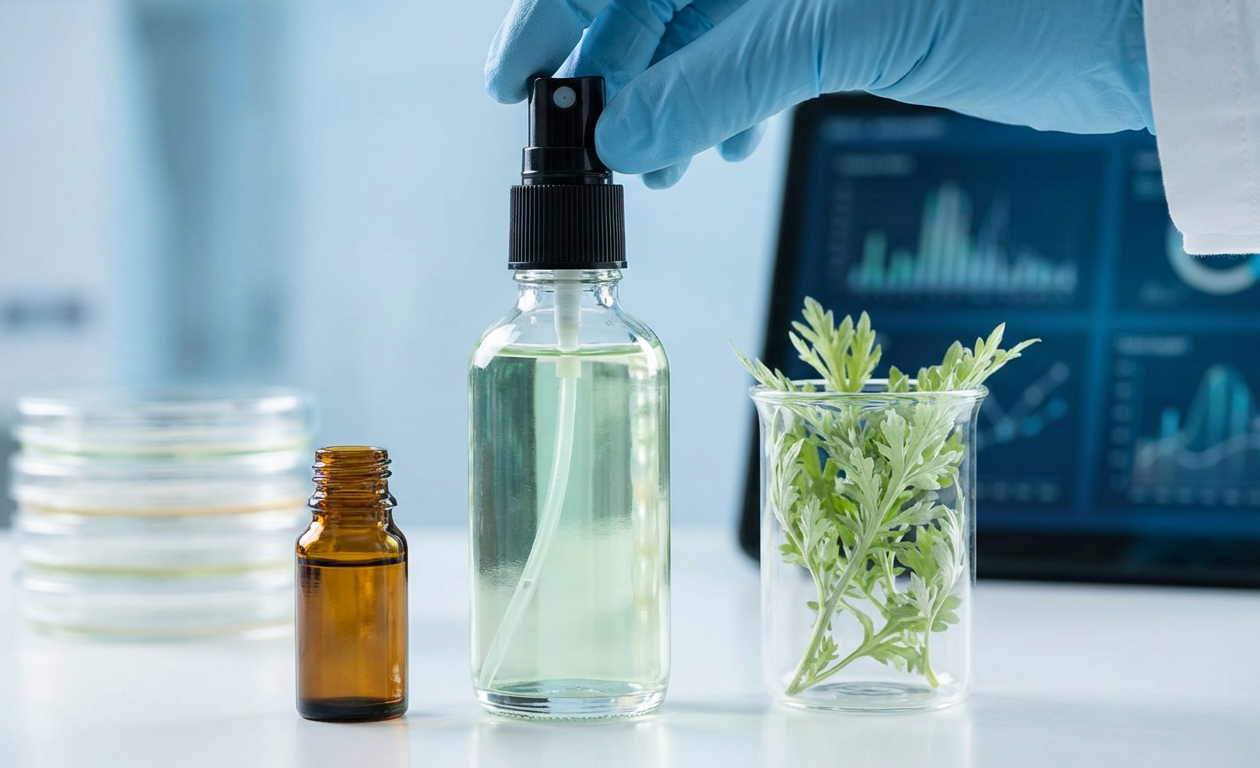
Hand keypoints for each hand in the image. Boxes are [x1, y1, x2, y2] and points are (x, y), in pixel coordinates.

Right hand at [486, 0, 1151, 187]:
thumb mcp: (854, 26)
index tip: (518, 80)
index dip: (563, 11)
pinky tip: (720, 150)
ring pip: (703, 27)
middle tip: (579, 140)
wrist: (1140, 26)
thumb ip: (726, 74)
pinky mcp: (849, 12)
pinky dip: (725, 103)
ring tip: (653, 166)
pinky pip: (755, 52)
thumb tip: (624, 136)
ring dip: (666, 97)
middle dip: (612, 65)